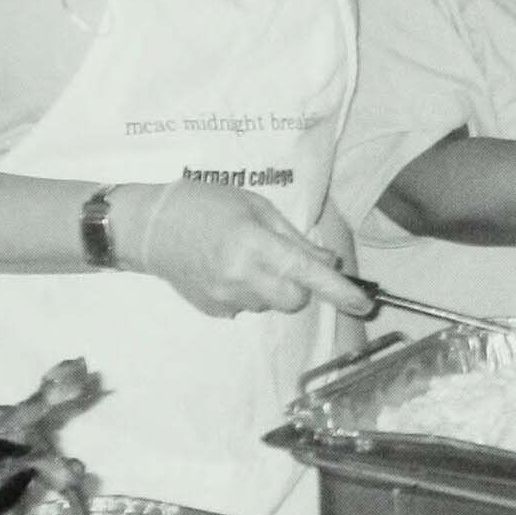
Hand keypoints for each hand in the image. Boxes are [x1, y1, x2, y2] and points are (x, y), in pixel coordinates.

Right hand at [119, 182, 374, 319]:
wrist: (150, 227)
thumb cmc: (206, 204)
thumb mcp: (256, 207)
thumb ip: (294, 238)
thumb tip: (328, 261)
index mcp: (254, 244)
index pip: (307, 274)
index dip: (340, 290)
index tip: (364, 302)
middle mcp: (240, 277)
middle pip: (295, 300)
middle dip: (302, 285)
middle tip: (286, 259)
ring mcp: (224, 299)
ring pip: (271, 305)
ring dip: (273, 287)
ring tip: (248, 258)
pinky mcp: (213, 310)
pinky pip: (248, 308)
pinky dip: (251, 293)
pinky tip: (230, 270)